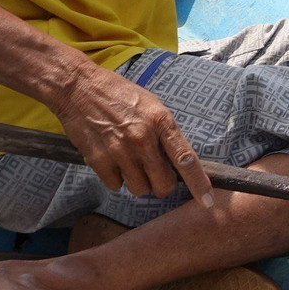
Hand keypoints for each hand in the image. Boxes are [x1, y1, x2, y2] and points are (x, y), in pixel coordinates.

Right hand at [52, 63, 213, 206]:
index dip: (198, 183)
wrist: (81, 88)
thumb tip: (177, 163)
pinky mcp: (99, 160)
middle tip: (153, 171)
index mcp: (161, 121)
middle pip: (162, 184)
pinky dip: (115, 178)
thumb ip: (165, 133)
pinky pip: (115, 186)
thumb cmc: (119, 95)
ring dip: (137, 181)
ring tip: (128, 160)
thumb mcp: (151, 106)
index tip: (207, 201)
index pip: (186, 158)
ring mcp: (120, 150)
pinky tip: (111, 158)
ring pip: (139, 189)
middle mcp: (143, 138)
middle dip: (160, 183)